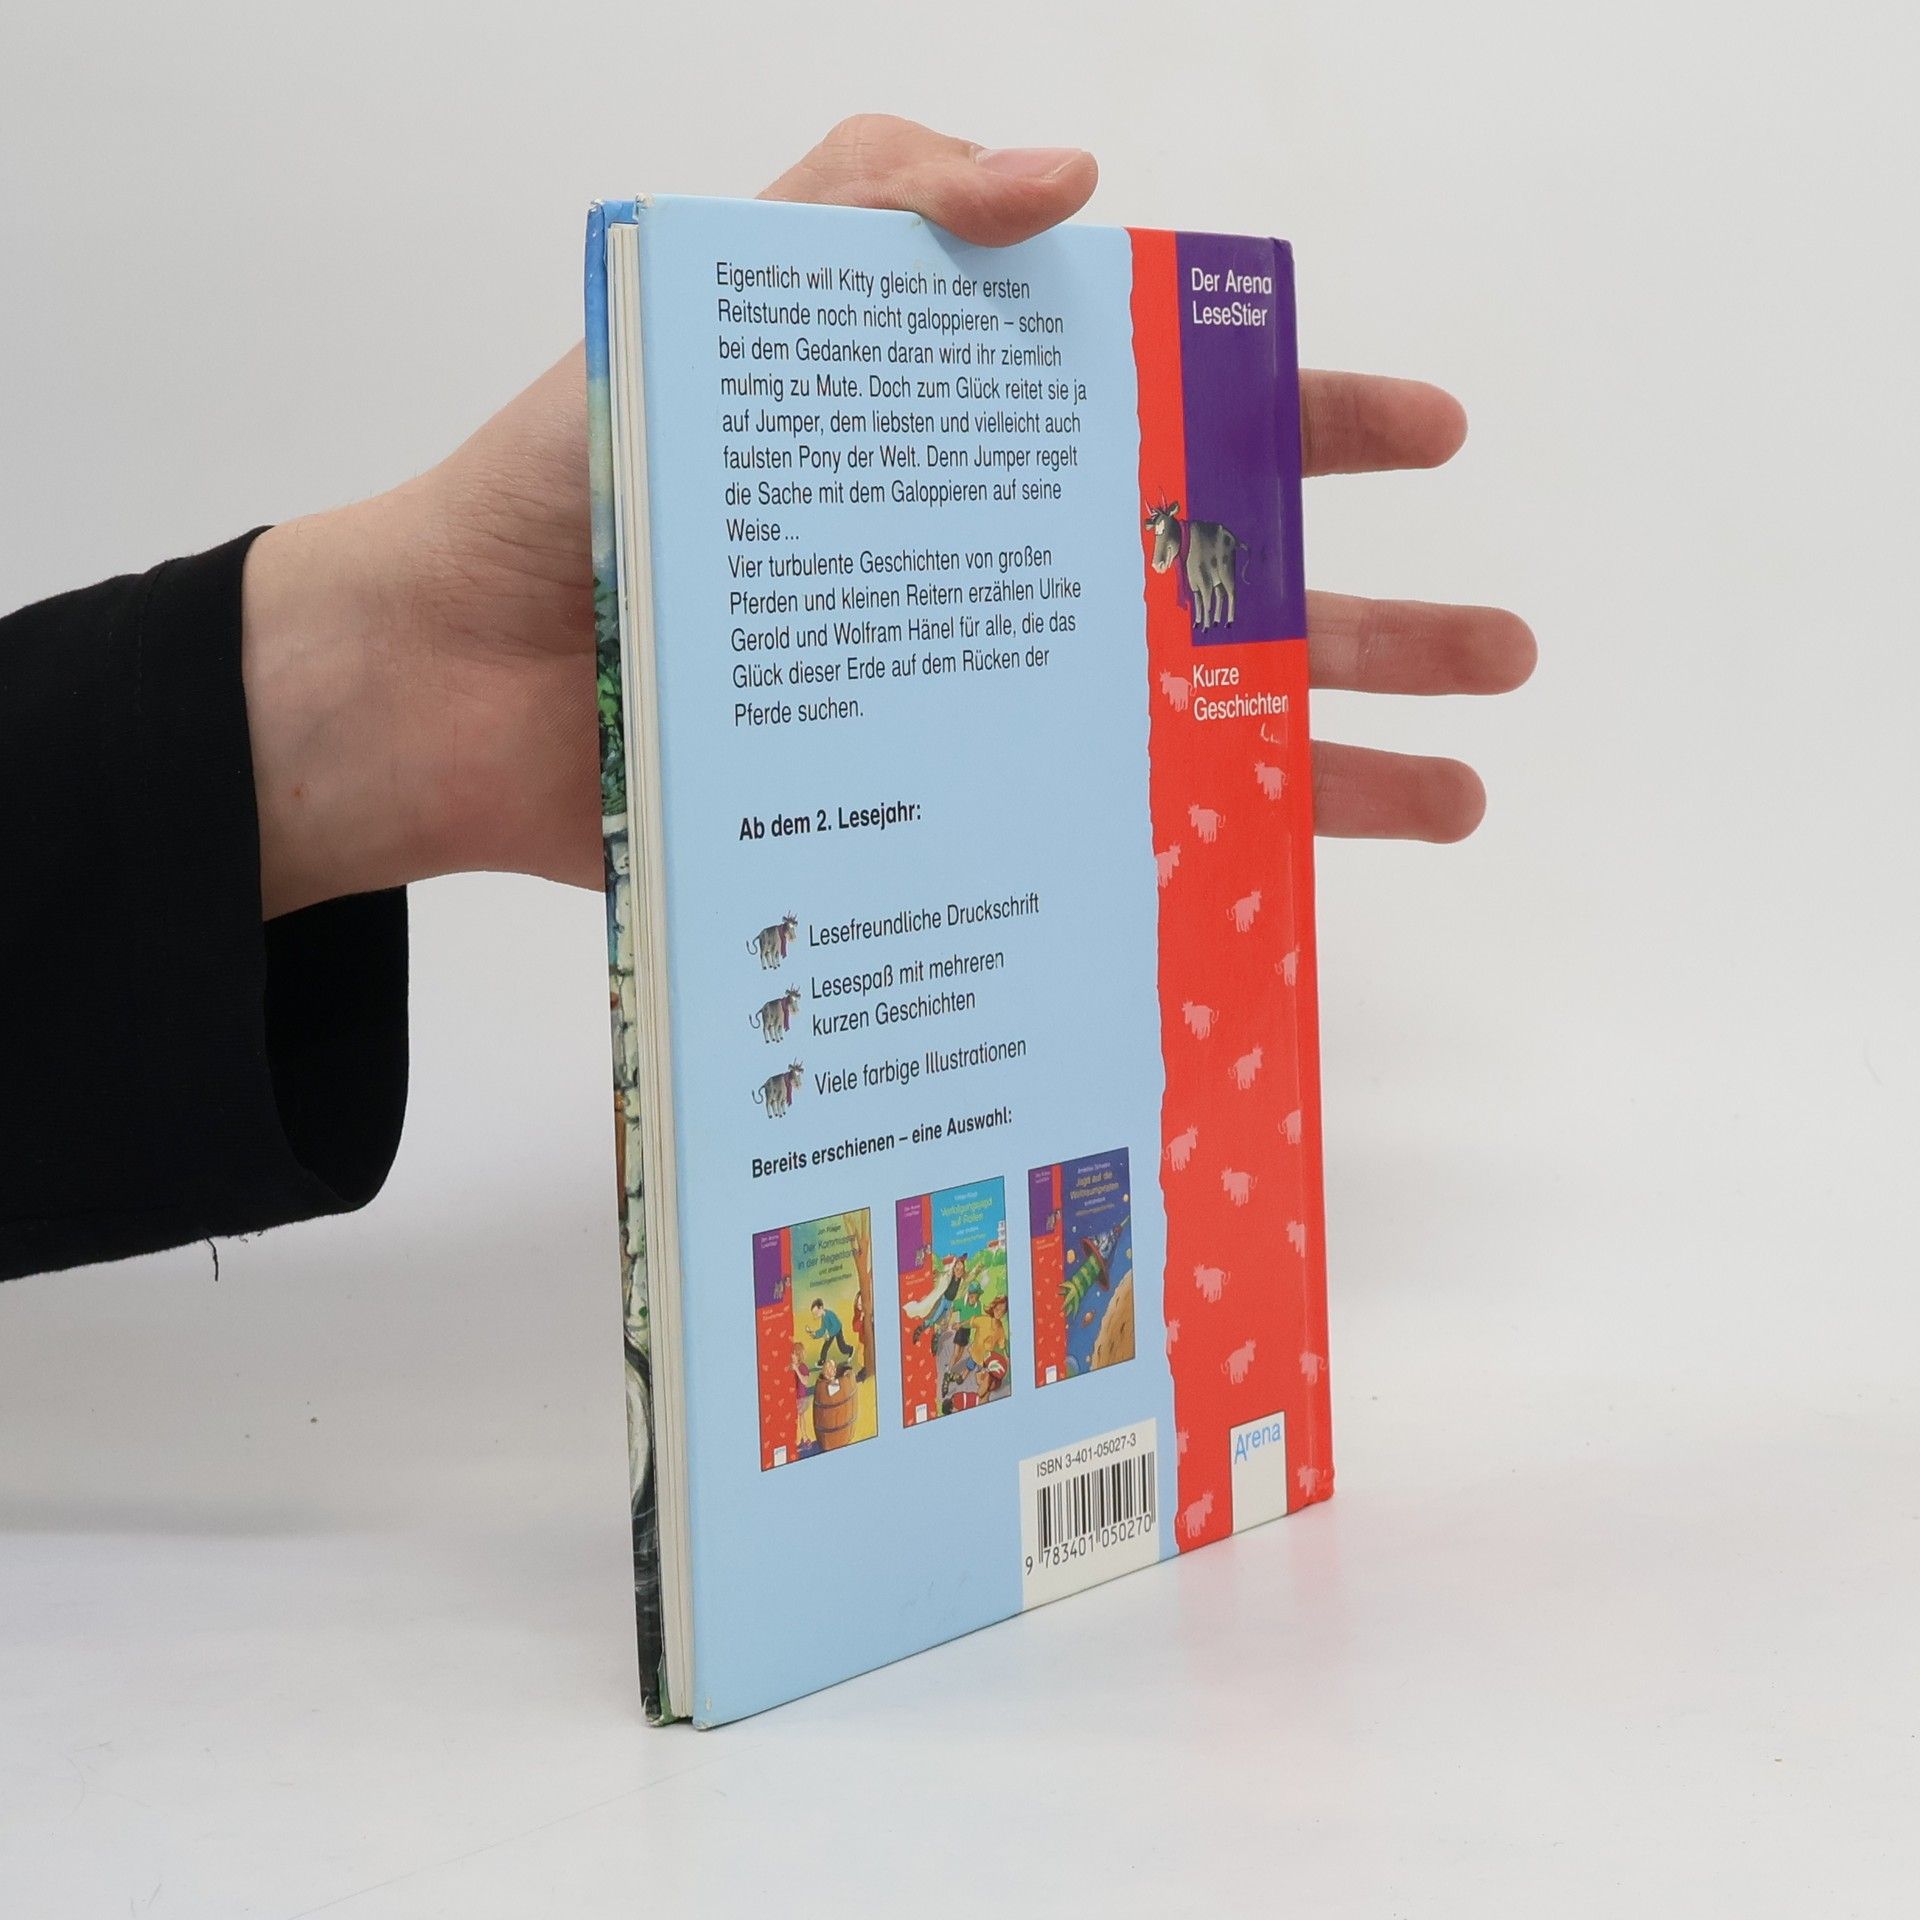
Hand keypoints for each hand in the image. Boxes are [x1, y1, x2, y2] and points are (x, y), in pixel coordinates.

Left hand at [240, 115, 1532, 918]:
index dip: (1299, 426)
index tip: (1423, 435)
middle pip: (1216, 604)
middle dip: (1371, 623)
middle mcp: (991, 593)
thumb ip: (877, 200)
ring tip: (1459, 792)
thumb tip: (1075, 177)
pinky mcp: (915, 829)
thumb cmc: (563, 484)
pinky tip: (1274, 912)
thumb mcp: (718, 298)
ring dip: (1325, 767)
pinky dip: (1172, 884)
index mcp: (970, 459)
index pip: (1173, 426)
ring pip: (1177, 746)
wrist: (444, 680)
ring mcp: (966, 720)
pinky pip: (1071, 857)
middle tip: (1502, 650)